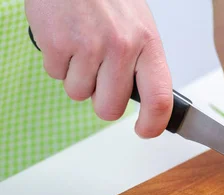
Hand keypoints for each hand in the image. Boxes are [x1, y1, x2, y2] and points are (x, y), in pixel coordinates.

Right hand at [25, 0, 172, 137]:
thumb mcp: (138, 27)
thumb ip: (142, 64)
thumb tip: (146, 102)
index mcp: (148, 44)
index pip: (159, 98)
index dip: (153, 124)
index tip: (144, 131)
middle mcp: (122, 47)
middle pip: (110, 108)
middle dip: (101, 100)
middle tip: (99, 77)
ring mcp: (89, 46)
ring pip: (79, 94)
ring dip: (77, 78)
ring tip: (81, 46)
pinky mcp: (58, 43)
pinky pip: (55, 76)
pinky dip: (58, 63)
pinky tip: (65, 38)